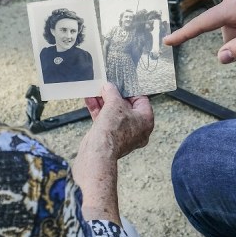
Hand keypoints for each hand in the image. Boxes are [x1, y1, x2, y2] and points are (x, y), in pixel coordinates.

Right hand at [74, 82, 153, 222]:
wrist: (98, 153)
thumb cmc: (113, 130)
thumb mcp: (114, 104)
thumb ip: (112, 92)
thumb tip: (108, 87)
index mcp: (146, 121)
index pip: (141, 100)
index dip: (129, 90)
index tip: (120, 83)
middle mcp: (138, 129)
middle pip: (126, 106)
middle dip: (113, 96)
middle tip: (105, 86)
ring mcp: (124, 135)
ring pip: (114, 114)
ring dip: (103, 102)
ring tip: (94, 91)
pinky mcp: (110, 139)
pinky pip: (106, 121)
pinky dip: (98, 111)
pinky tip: (89, 100)